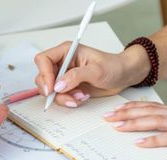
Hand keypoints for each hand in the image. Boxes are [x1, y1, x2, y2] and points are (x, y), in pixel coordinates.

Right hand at [34, 42, 149, 107]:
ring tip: (81, 97)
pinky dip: (68, 100)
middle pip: (43, 77)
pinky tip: (82, 97)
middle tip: (69, 97)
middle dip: (54, 91)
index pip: (43, 60)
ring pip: (50, 90)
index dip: (44, 74)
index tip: (52, 88)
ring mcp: (65, 76)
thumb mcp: (97, 70)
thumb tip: (58, 85)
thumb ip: (76, 76)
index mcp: (66, 52)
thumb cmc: (113, 66)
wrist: (123, 76)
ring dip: (63, 97)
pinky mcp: (69, 87)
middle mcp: (62, 63)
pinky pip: (60, 97)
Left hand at [104, 101, 166, 159]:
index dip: (131, 107)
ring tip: (118, 127)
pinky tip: (140, 143)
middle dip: (126, 113)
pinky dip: (153, 140)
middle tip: (109, 117)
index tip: (116, 110)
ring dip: (134, 123)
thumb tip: (161, 132)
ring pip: (155, 121)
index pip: (150, 106)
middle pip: (148, 111)